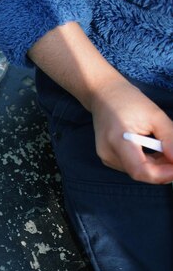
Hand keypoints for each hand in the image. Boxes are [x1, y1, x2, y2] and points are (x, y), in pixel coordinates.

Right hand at [28, 22, 172, 183]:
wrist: (103, 95)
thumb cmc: (128, 101)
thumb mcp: (155, 115)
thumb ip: (170, 139)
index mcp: (117, 141)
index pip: (141, 171)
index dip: (163, 175)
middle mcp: (108, 154)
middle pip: (141, 173)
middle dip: (163, 168)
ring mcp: (106, 157)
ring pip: (138, 171)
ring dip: (156, 164)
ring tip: (163, 145)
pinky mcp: (108, 157)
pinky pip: (132, 166)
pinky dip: (147, 161)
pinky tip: (151, 147)